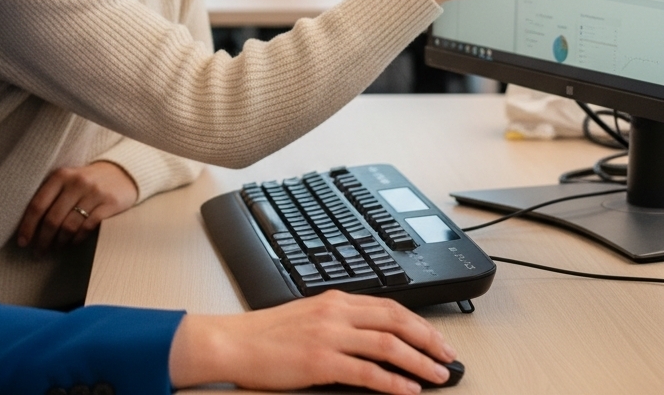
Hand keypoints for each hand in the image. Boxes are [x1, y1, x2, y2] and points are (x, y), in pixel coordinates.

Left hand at [16, 161, 138, 252]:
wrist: (121, 173)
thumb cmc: (86, 182)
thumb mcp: (67, 181)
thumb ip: (50, 197)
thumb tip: (29, 226)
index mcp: (61, 175)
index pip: (38, 204)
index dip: (27, 226)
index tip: (22, 242)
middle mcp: (76, 182)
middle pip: (52, 219)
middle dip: (43, 240)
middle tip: (38, 252)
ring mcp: (94, 193)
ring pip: (69, 226)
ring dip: (59, 242)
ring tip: (55, 249)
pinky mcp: (109, 204)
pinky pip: (87, 228)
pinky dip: (77, 239)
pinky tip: (72, 243)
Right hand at [168, 290, 456, 393]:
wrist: (236, 341)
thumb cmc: (267, 334)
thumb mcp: (308, 316)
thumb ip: (339, 321)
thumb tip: (373, 338)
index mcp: (334, 299)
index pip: (389, 306)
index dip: (420, 323)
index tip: (438, 339)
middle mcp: (335, 312)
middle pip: (395, 320)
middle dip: (428, 340)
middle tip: (449, 357)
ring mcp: (329, 335)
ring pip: (387, 345)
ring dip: (419, 362)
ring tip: (438, 376)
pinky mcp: (320, 361)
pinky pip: (366, 372)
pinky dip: (392, 382)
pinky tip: (408, 391)